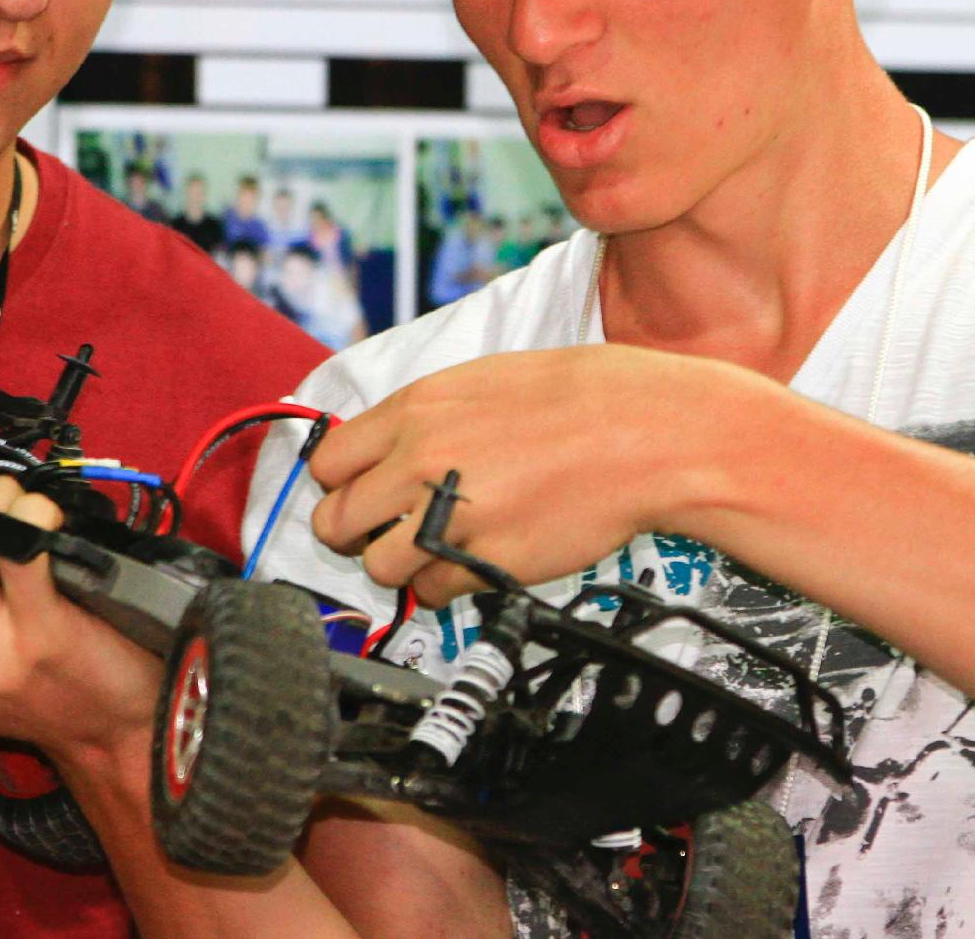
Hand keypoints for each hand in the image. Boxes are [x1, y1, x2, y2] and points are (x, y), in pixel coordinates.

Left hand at [308, 345, 749, 605]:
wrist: (647, 433)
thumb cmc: (582, 400)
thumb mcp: (484, 380)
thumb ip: (424, 418)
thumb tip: (385, 447)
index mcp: (416, 411)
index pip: (327, 463)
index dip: (341, 485)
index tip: (358, 494)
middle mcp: (421, 461)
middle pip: (336, 521)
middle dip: (357, 532)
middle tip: (386, 531)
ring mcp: (452, 515)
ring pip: (378, 567)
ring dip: (401, 565)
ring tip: (436, 549)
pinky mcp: (487, 561)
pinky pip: (434, 594)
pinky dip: (448, 587)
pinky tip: (476, 560)